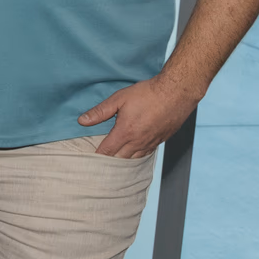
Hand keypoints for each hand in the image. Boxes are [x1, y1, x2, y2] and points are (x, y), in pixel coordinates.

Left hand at [78, 72, 200, 158]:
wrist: (177, 92)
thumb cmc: (147, 93)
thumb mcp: (119, 99)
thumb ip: (100, 112)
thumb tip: (82, 121)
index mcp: (125, 132)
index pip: (107, 151)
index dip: (96, 157)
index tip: (89, 161)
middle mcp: (138, 141)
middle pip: (120, 159)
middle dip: (108, 163)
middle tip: (98, 166)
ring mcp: (151, 142)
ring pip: (134, 159)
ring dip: (123, 162)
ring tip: (113, 166)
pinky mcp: (161, 140)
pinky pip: (146, 154)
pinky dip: (137, 156)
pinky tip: (132, 155)